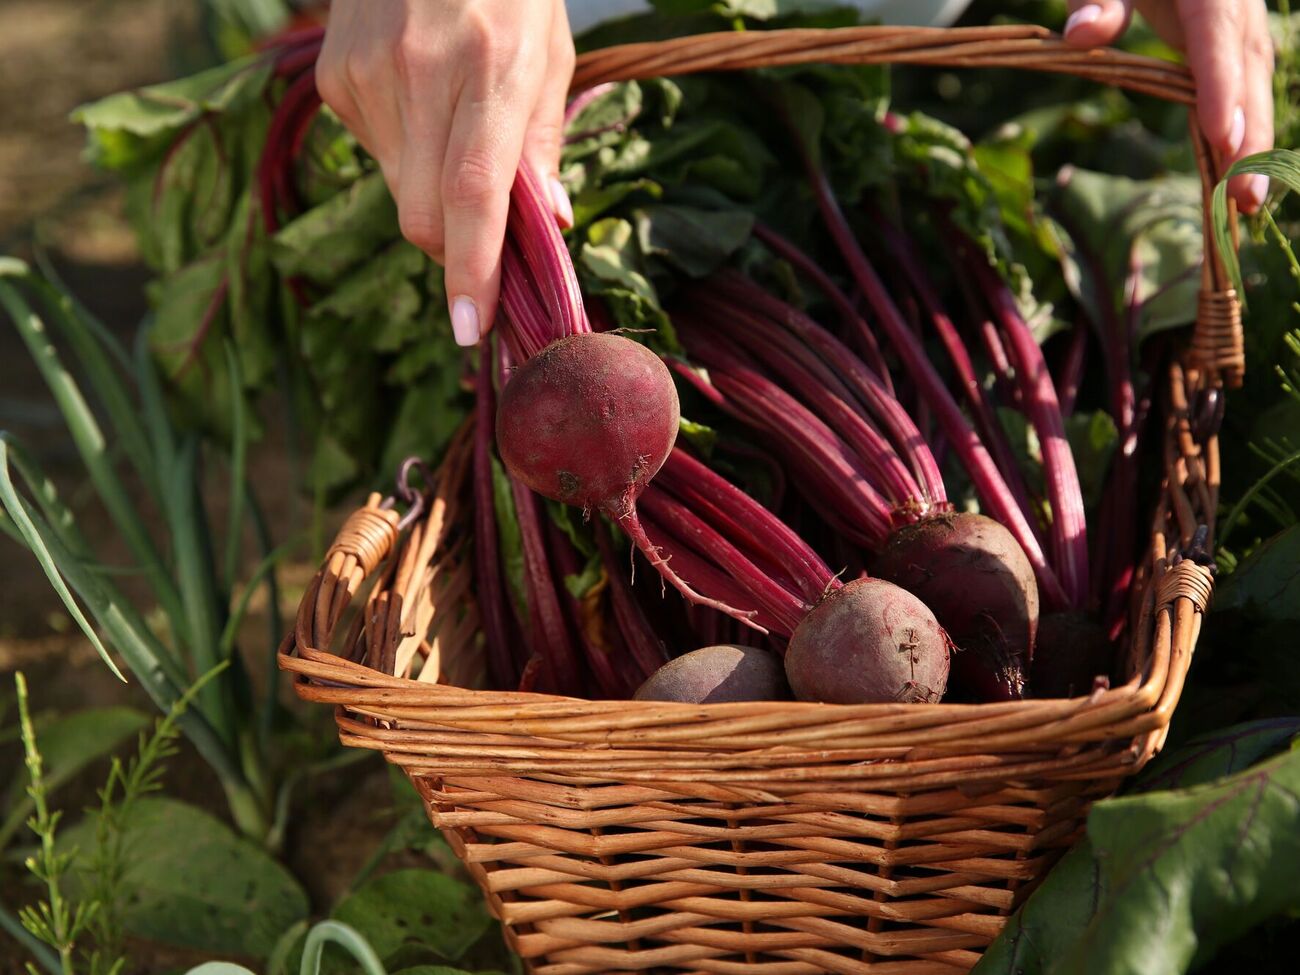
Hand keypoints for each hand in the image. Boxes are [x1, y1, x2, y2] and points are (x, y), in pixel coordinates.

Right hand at [316, 0, 576, 345]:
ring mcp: (366, 75)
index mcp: (491, 68)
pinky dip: (405, 155)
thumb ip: (542, 145)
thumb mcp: (548, 53)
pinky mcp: (333, 79)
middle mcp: (421, 73)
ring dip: (433, 192)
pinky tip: (419, 99)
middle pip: (425, 217)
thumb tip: (546, 228)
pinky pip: (375, 156)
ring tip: (452, 121)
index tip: (472, 326)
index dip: (472, 269)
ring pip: (400, 194)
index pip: (474, 194)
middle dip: (457, 248)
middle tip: (487, 234)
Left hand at [1063, 0, 1273, 212]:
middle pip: (1248, 65)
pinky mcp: (1229, 40)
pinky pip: (1241, 84)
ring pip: (1253, 80)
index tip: (1220, 135)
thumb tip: (1081, 37)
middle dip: (1250, 131)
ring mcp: (1237, 20)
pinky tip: (1235, 174)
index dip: (1221, 83)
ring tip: (1245, 201)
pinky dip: (1240, 128)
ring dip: (1252, 140)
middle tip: (1244, 195)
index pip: (1217, 30)